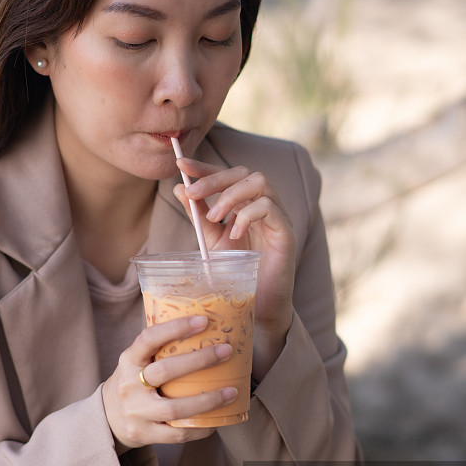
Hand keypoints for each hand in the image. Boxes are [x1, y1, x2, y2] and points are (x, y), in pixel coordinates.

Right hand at [102, 315, 236, 450]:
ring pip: (174, 408)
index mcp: (128, 361)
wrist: (106, 419)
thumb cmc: (132, 382)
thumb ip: (158, 349)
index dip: (175, 328)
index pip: (148, 339)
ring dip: (207, 400)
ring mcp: (136, 412)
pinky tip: (217, 421)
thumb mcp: (135, 362)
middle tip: (226, 350)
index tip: (203, 320)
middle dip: (199, 360)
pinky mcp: (144, 434)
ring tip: (232, 391)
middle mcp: (129, 386)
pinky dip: (199, 428)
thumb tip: (203, 327)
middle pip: (165, 371)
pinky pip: (177, 434)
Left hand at [173, 158, 295, 377]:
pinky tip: (234, 234)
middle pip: (243, 172)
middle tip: (192, 193)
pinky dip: (248, 216)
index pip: (226, 174)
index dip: (205, 166)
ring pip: (260, 181)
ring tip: (213, 217)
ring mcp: (278, 215)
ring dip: (231, 196)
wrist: (258, 303)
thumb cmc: (238, 271)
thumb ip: (198, 215)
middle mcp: (263, 203)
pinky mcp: (286, 232)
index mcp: (245, 202)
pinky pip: (270, 208)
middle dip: (214, 179)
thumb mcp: (211, 241)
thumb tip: (179, 187)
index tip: (180, 162)